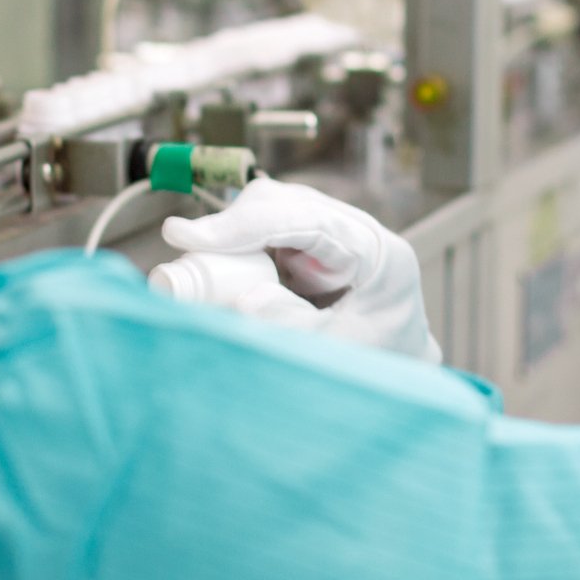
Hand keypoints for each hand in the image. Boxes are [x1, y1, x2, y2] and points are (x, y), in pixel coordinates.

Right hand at [160, 178, 440, 362]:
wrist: (393, 376)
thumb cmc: (377, 369)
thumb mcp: (335, 354)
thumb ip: (291, 327)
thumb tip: (240, 299)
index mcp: (380, 255)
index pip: (308, 219)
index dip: (247, 223)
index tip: (189, 236)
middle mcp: (357, 234)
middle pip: (285, 204)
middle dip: (232, 225)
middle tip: (186, 253)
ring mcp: (333, 237)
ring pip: (271, 212)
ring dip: (232, 235)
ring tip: (202, 267)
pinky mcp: (310, 249)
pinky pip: (266, 233)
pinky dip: (238, 248)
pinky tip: (220, 270)